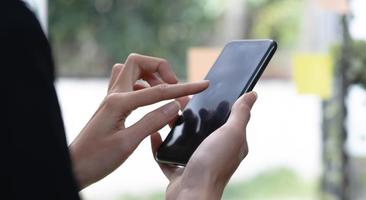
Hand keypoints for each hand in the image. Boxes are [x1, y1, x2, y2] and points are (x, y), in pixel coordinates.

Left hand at [69, 54, 208, 188]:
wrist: (75, 167)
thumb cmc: (97, 159)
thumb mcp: (128, 143)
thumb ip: (153, 121)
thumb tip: (175, 105)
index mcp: (118, 103)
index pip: (158, 91)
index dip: (183, 88)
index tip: (203, 85)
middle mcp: (113, 95)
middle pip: (137, 63)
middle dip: (160, 69)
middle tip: (173, 86)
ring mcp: (111, 99)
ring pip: (131, 71)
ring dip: (150, 76)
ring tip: (163, 94)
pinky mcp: (111, 106)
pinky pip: (127, 84)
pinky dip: (143, 87)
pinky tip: (150, 103)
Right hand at [151, 92, 256, 199]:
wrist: (191, 195)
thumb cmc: (213, 164)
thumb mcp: (231, 133)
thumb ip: (240, 114)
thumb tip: (252, 95)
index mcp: (231, 144)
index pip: (227, 119)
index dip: (218, 105)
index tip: (205, 92)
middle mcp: (215, 153)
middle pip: (203, 127)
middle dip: (192, 113)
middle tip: (181, 100)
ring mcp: (196, 162)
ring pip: (184, 139)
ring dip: (175, 126)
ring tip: (167, 113)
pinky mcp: (179, 172)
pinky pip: (168, 155)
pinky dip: (160, 145)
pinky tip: (155, 134)